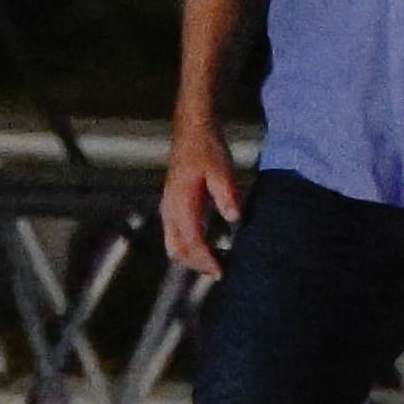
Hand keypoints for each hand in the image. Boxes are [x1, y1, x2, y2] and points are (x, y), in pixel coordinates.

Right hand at [160, 121, 241, 277]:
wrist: (192, 130)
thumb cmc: (208, 149)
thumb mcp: (222, 170)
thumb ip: (227, 194)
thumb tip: (235, 218)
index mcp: (181, 203)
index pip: (191, 242)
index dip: (205, 261)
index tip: (221, 272)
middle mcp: (170, 209)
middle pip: (177, 250)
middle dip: (197, 265)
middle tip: (221, 272)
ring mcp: (168, 208)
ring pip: (174, 245)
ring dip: (192, 258)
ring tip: (216, 264)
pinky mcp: (173, 205)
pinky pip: (176, 235)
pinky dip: (190, 247)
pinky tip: (210, 248)